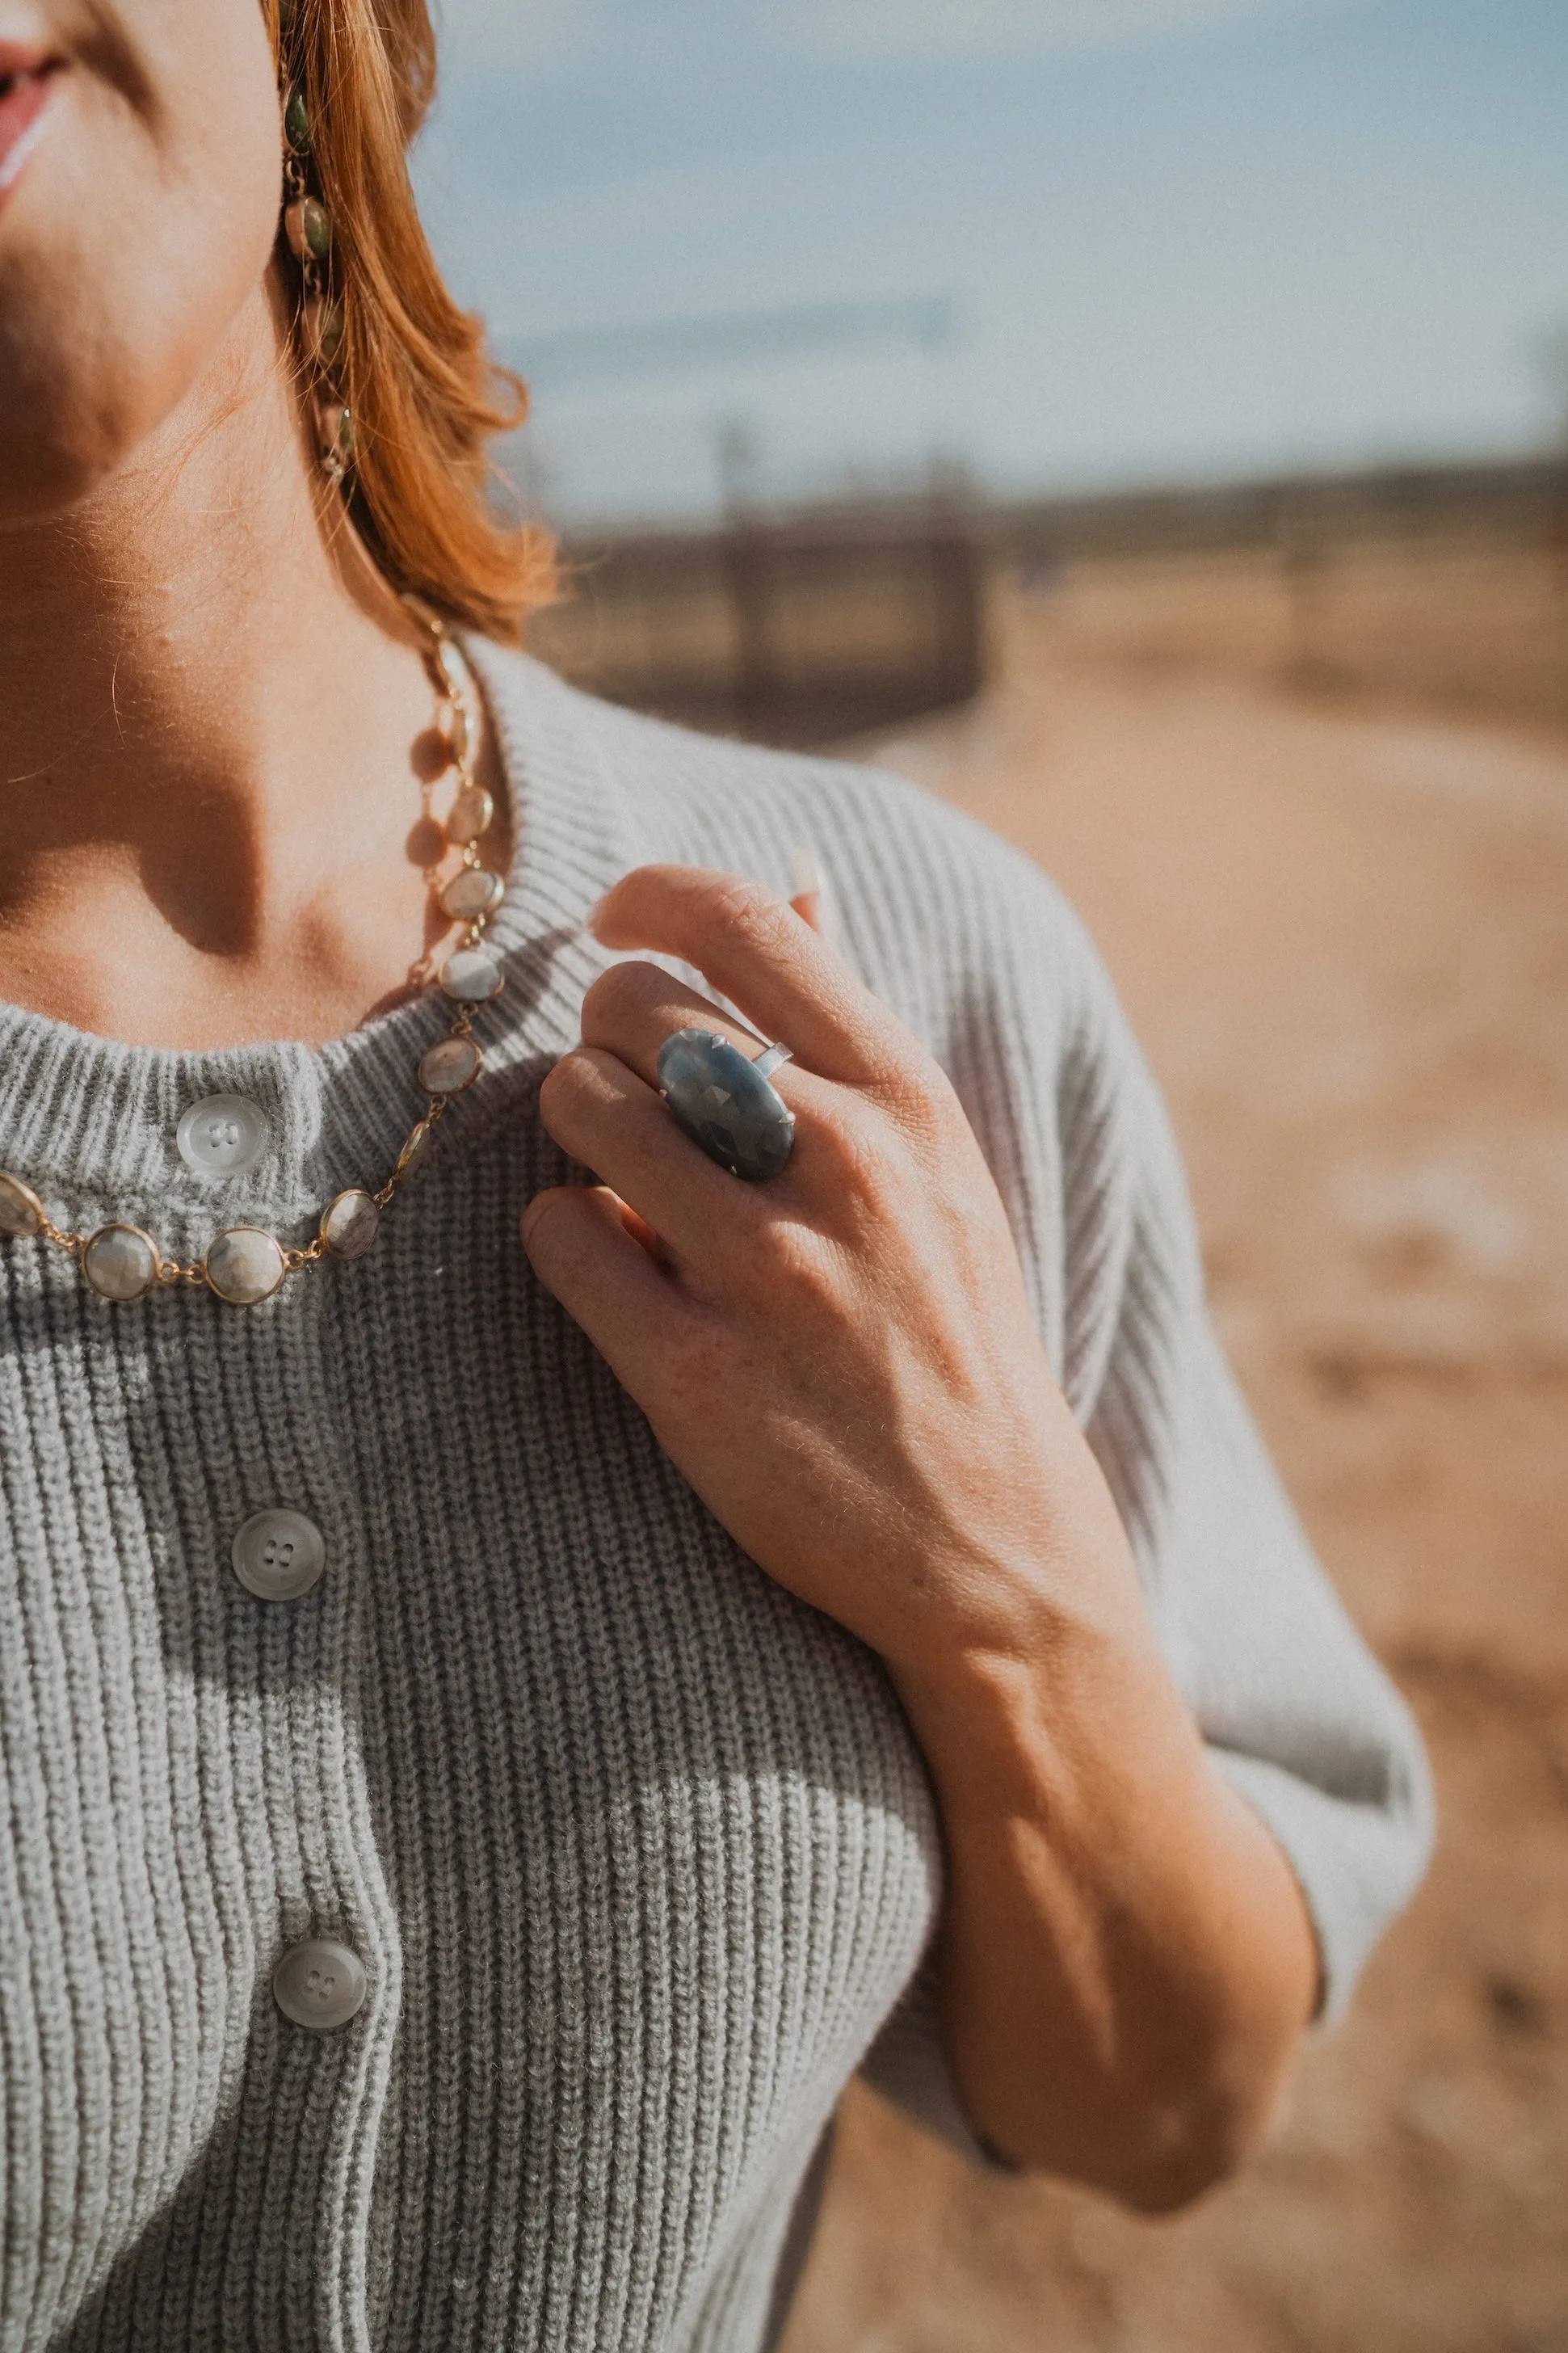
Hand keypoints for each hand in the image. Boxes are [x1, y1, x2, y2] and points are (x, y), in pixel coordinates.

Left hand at [521, 862, 1316, 2201]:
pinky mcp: (694, 1378)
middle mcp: (843, 1167)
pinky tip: (608, 1265)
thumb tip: (797, 877)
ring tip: (617, 1180)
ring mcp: (769, 1274)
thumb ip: (850, 1025)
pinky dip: (563, 1239)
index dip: (647, 898)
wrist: (993, 1547)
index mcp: (908, 1098)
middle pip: (635, 1010)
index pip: (741, 922)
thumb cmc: (952, 1333)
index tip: (616, 923)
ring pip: (581, 1111)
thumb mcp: (939, 1164)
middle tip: (623, 1089)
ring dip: (576, 1131)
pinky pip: (559, 1240)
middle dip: (604, 1035)